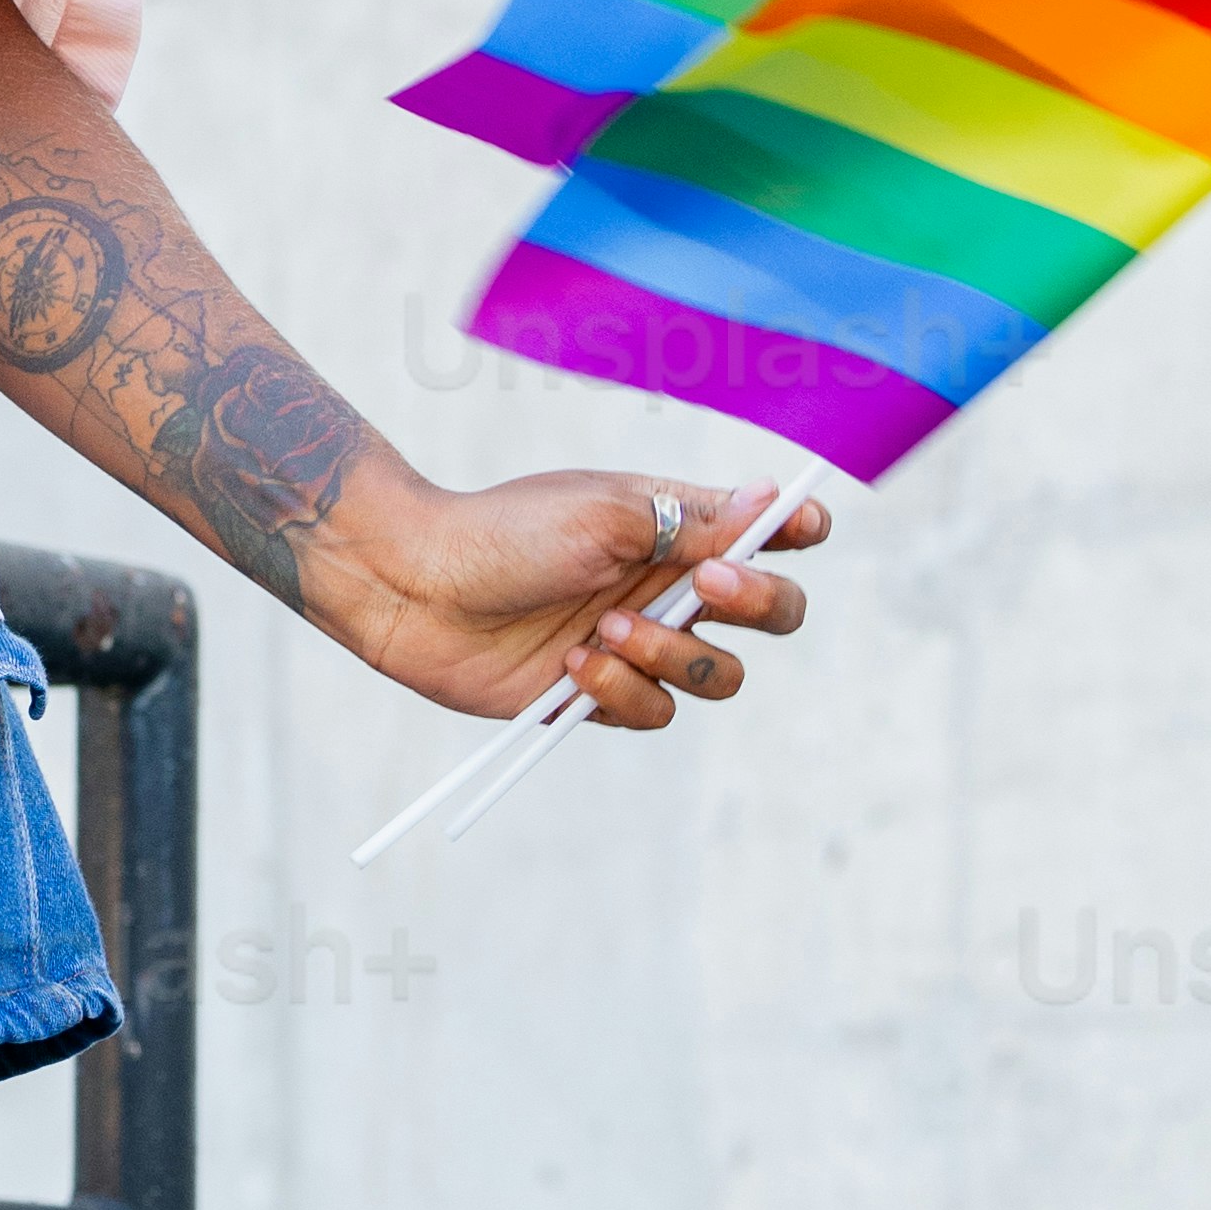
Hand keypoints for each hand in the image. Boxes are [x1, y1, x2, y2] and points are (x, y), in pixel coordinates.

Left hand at [323, 463, 823, 734]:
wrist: (413, 583)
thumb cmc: (503, 531)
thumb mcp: (603, 514)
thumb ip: (692, 521)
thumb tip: (774, 497)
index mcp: (678, 530)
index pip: (769, 534)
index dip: (797, 534)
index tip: (796, 532)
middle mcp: (670, 588)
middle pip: (774, 615)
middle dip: (760, 605)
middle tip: (712, 589)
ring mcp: (639, 644)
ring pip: (718, 675)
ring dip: (673, 654)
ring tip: (606, 627)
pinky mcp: (600, 695)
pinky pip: (654, 712)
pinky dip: (620, 689)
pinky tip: (570, 661)